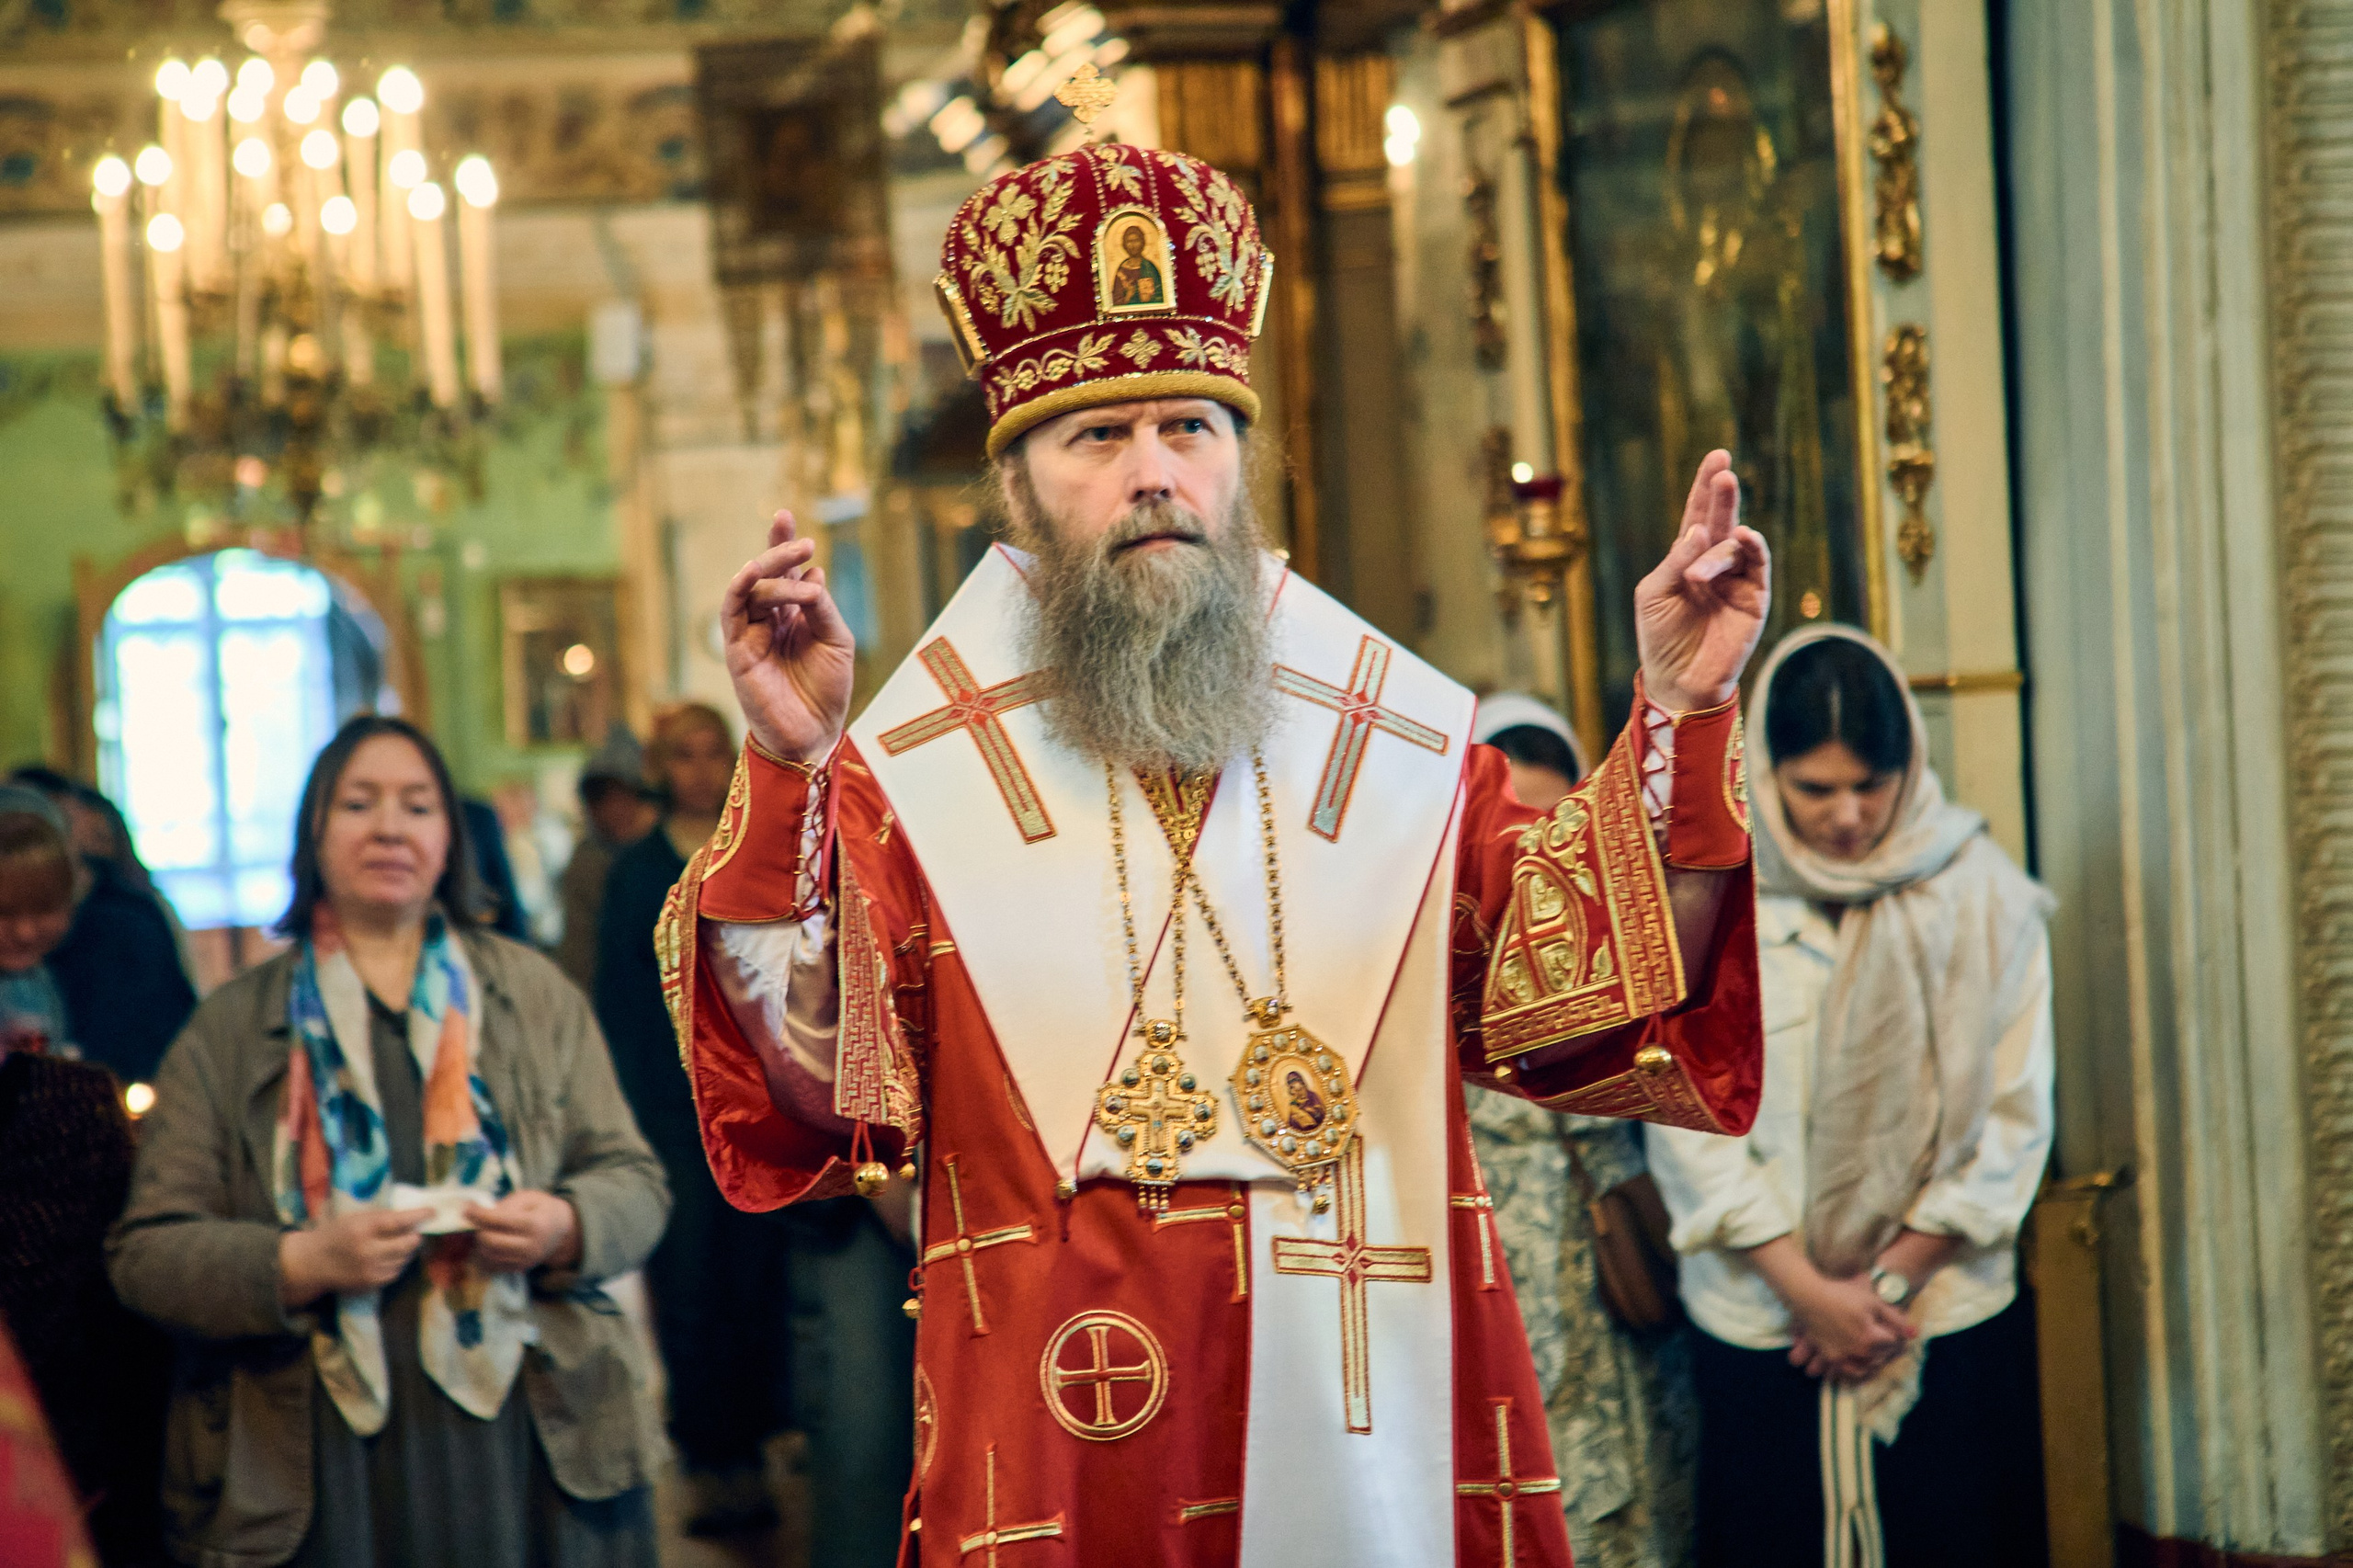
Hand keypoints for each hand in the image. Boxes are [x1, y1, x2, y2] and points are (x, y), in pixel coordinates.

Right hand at [279, 1207, 431, 1305]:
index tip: (432, 1212)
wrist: (312, 1263)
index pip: (397, 1221)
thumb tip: (412, 1216)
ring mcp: (369, 1270)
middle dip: (416, 1236)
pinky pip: (395, 1272)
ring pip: (404, 1259)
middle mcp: (367, 1251)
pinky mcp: (370, 1284)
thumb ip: (380, 1217)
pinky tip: (391, 1256)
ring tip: (402, 1243)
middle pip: (407, 1244)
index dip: (418, 1216)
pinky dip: (399, 1263)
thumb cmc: (335, 1234)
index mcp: (361, 1229)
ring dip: (408, 1250)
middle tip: (416, 1231)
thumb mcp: (354, 1218)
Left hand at [465, 1191, 580, 1273]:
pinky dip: (485, 1254)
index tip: (466, 1207)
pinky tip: (488, 1242)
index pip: (498, 1220)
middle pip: (491, 1241)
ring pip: (489, 1255)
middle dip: (479, 1229)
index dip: (478, 1213)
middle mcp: (531, 1246)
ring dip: (480, 1242)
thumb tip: (480, 1214)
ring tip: (484, 1230)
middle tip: (476, 1220)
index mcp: (534, 1224)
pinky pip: (493, 1265)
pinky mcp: (520, 1268)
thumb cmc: (541, 1209)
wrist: (559, 1230)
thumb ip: (506, 1205)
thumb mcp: (528, 1198)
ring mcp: (525, 1260)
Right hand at [722, 510, 856, 763]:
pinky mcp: (736, 649)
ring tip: (794, 553)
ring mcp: (750, 634)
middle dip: (779, 550)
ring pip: (750, 588)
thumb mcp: (836, 640)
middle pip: (765, 574)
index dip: (783, 545)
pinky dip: (742, 587)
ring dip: (769, 566)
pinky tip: (757, 571)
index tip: (786, 516)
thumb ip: (822, 607)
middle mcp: (769, 621)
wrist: (814, 734)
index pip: (785, 573)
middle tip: (801, 537)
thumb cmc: (827, 690)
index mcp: (793, 616)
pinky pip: (732, 610)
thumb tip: (813, 571)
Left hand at [1634, 450, 1771, 712]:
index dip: (1705, 487)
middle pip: (1721, 520)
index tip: (1716, 456)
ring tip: (1700, 561)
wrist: (1678, 680)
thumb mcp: (1654, 593)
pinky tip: (1741, 536)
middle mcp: (1714, 563)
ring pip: (1734, 545)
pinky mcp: (1754, 598)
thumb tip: (1697, 531)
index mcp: (1686, 557)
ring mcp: (1737, 579)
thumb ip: (1674, 561)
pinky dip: (1751, 547)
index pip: (1698, 514)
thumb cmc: (1660, 637)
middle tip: (1723, 469)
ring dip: (1720, 541)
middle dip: (1722, 494)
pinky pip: (1757, 565)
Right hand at [1785, 1273, 1914, 1382]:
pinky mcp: (1831, 1357)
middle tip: (1889, 1339)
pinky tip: (1860, 1360)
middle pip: (1883, 1355)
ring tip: (1877, 1351)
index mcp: (1872, 1337)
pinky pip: (1850, 1370)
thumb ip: (1895, 1318)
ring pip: (1868, 1367)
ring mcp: (1844, 1356)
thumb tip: (1915, 1333)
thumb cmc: (1842, 1295)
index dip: (1899, 1336)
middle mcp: (1859, 1351)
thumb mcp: (1872, 1301)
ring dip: (1876, 1360)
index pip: (1895, 1343)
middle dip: (1889, 1348)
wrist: (1809, 1298)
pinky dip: (1858, 1368)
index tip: (1897, 1330)